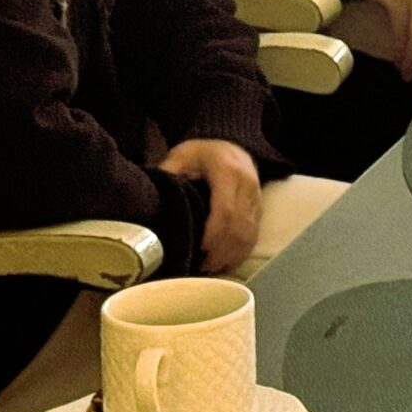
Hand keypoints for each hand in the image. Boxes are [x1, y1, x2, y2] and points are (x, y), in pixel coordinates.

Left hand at [158, 138, 261, 273]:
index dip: (213, 235)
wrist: (232, 142)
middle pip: (239, 226)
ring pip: (249, 233)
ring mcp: (256, 197)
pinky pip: (255, 234)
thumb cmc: (203, 152)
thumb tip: (151, 199)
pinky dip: (242, 252)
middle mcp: (247, 185)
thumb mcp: (182, 155)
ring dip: (232, 254)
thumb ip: (168, 174)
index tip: (199, 251)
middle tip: (202, 268)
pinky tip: (227, 263)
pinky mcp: (260, 207)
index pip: (225, 210)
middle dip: (222, 251)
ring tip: (212, 269)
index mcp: (228, 172)